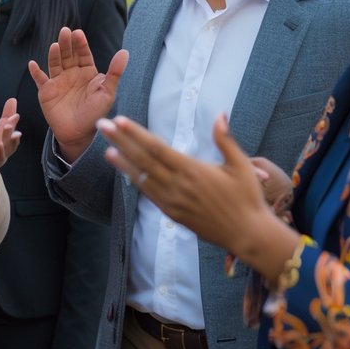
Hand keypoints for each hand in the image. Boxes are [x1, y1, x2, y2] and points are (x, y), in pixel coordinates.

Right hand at [28, 27, 128, 161]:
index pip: (83, 54)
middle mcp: (71, 74)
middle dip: (67, 43)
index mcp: (86, 72)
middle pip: (68, 55)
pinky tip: (32, 64)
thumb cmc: (95, 114)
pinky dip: (35, 72)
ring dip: (54, 54)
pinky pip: (40, 79)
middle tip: (65, 32)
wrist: (79, 134)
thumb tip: (124, 52)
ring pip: (55, 63)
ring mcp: (58, 81)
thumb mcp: (107, 92)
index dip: (81, 44)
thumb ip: (114, 72)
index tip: (78, 33)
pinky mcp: (46, 91)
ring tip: (55, 46)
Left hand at [97, 113, 287, 265]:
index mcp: (192, 170)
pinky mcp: (173, 214)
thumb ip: (225, 140)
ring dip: (122, 162)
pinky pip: (149, 194)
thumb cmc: (247, 198)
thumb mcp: (241, 165)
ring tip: (106, 148)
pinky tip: (124, 171)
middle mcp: (178, 185)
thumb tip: (219, 114)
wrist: (248, 234)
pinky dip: (135, 182)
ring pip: (142, 178)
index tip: (120, 120)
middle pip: (143, 159)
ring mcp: (173, 201)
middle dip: (120, 141)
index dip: (136, 134)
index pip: (157, 148)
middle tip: (101, 126)